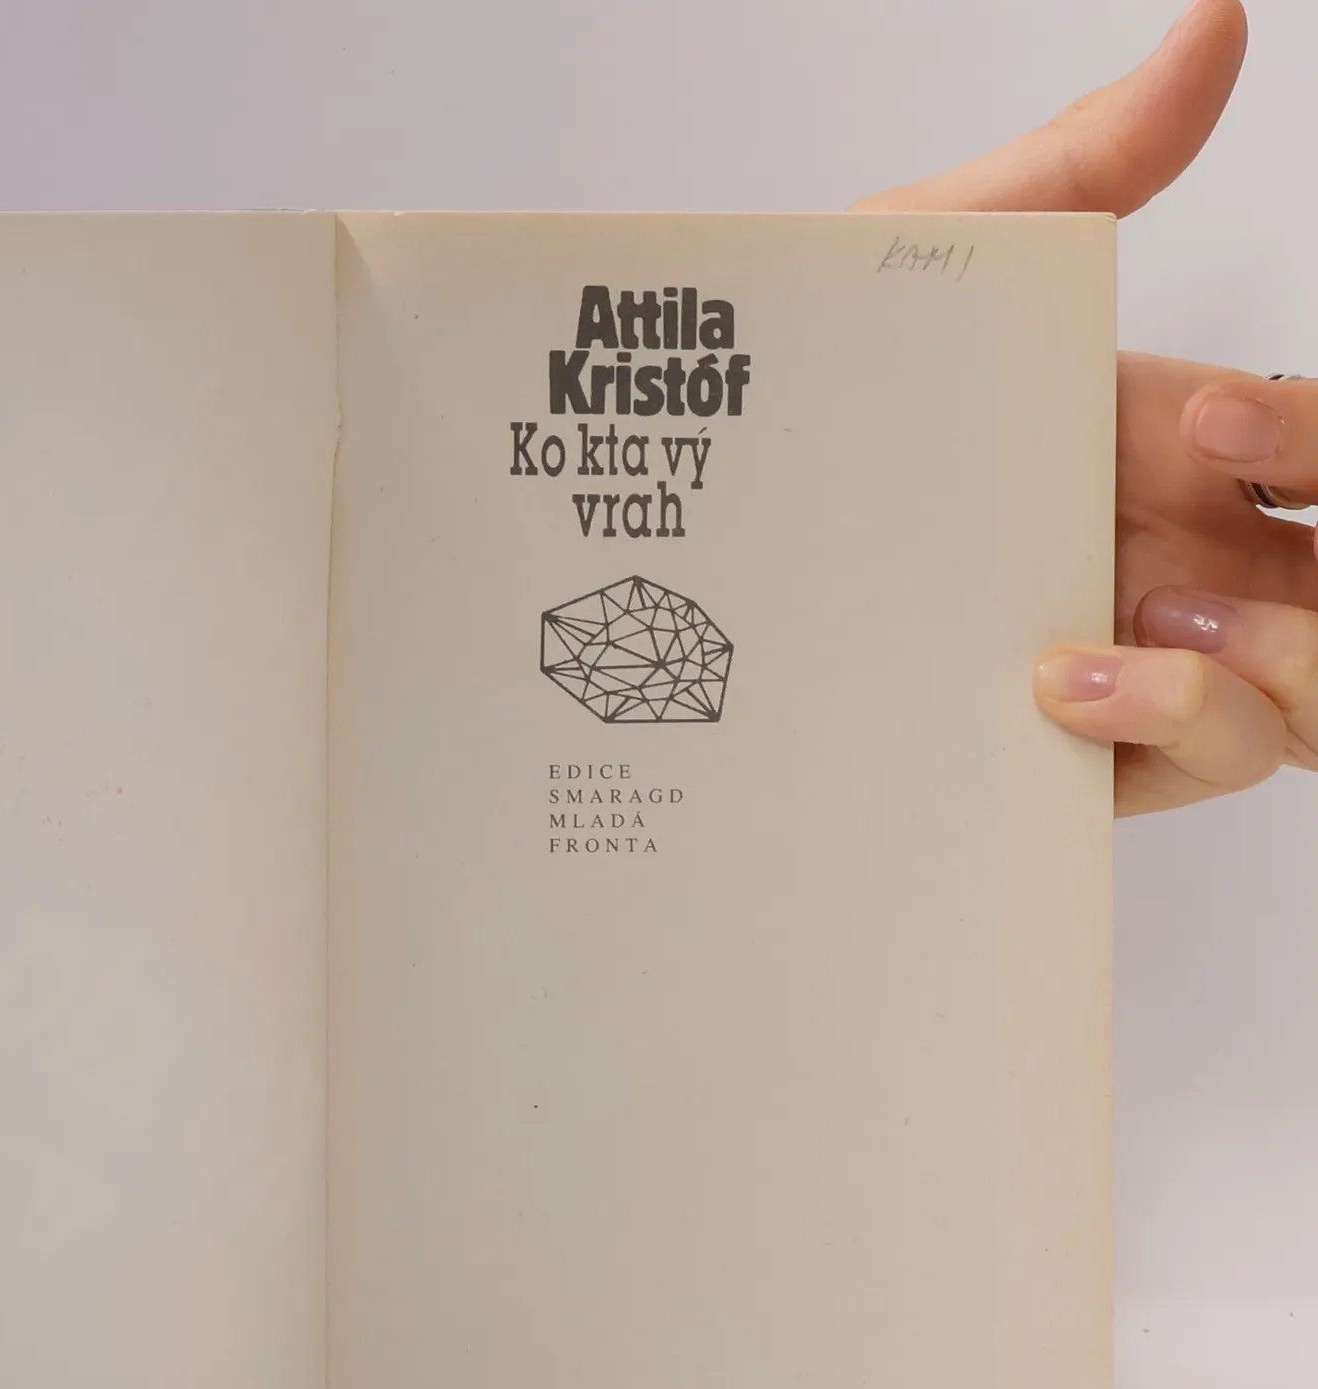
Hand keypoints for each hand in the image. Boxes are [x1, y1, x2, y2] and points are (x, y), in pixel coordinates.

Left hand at [858, 0, 1317, 814]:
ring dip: (1268, 672)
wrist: (685, 517)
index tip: (1207, 427)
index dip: (1310, 439)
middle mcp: (1169, 559)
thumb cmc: (809, 395)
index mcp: (1171, 450)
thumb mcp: (932, 269)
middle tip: (1182, 568)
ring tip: (1133, 633)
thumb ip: (1079, 167)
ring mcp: (1127, 668)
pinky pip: (1198, 763)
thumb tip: (1213, 26)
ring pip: (1303, 703)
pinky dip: (1181, 729)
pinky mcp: (1065, 760)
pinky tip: (1063, 693)